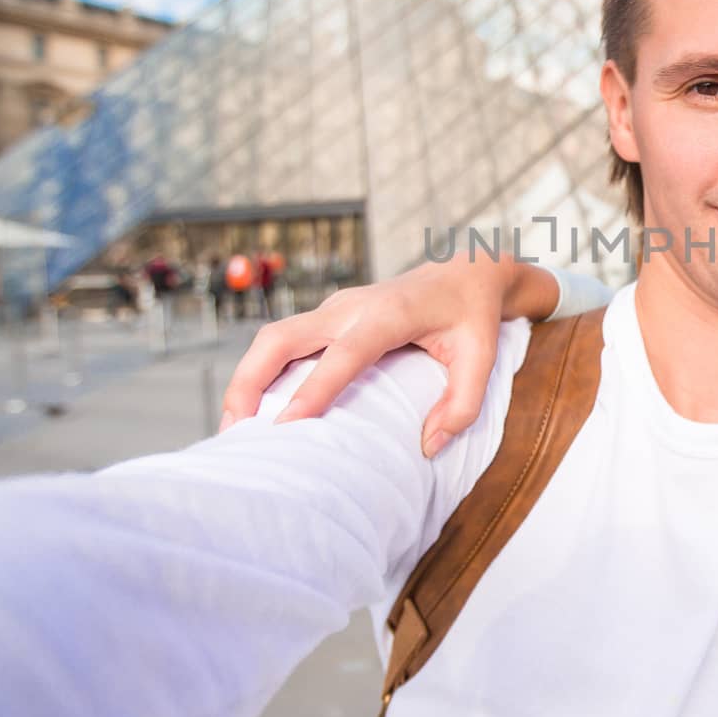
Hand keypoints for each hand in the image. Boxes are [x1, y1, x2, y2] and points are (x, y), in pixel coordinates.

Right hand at [218, 256, 558, 456]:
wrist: (466, 270)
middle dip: (251, 382)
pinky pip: (284, 342)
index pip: (343, 354)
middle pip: (281, 338)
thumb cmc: (473, 315)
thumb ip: (462, 404)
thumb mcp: (482, 358)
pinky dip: (261, 372)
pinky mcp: (327, 317)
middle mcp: (350, 307)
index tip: (285, 425)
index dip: (313, 388)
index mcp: (389, 314)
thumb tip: (428, 446)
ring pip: (272, 338)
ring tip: (235, 429)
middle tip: (235, 432)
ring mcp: (334, 309)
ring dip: (247, 379)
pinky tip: (257, 409)